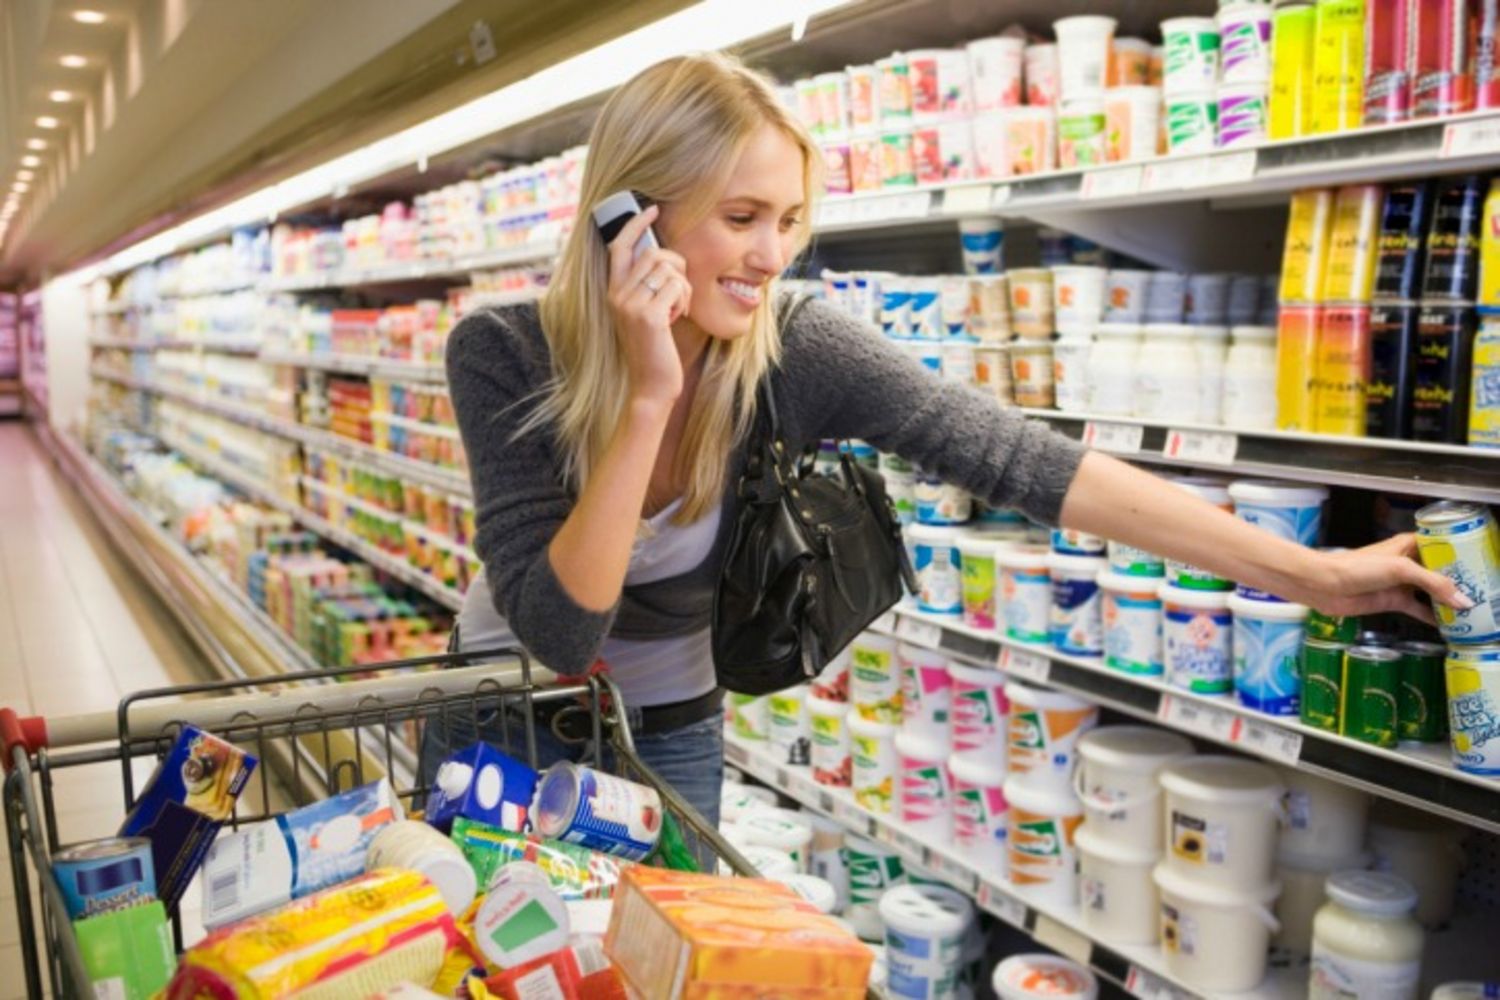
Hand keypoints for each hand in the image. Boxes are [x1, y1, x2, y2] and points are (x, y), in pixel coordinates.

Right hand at [605, 205, 691, 404]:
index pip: (619, 246)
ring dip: (683, 286)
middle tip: (681, 290)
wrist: (651, 385)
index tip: (652, 210)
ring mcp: (631, 304)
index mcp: (613, 292)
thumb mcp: (645, 313)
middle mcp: (617, 295)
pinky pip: (678, 286)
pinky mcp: (649, 315)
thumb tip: (663, 255)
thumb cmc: (654, 349)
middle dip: (676, 265)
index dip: (634, 224)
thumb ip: (647, 286)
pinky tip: (679, 318)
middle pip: (653, 253)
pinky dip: (685, 299)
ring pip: (668, 267)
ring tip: (678, 308)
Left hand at [1296, 534, 1473, 624]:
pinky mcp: (1392, 600)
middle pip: (1439, 571)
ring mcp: (1400, 583)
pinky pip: (1418, 610)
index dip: (1460, 555)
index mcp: (1409, 545)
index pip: (1442, 547)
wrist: (1324, 585)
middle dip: (1458, 581)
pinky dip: (1432, 617)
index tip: (1479, 566)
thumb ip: (1432, 583)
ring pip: (1431, 592)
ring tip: (1470, 610)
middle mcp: (1407, 562)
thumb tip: (1462, 600)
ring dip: (1447, 601)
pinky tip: (1448, 625)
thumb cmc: (1355, 567)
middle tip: (1480, 592)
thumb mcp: (1400, 569)